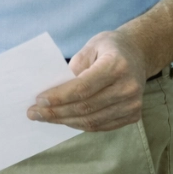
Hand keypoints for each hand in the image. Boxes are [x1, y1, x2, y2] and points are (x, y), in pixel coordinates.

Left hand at [28, 30, 150, 131]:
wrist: (138, 53)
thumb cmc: (109, 48)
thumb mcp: (89, 47)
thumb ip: (73, 69)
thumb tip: (51, 93)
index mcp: (117, 65)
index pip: (83, 88)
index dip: (59, 97)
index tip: (38, 100)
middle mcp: (128, 87)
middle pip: (85, 107)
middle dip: (56, 112)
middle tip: (34, 113)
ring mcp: (133, 104)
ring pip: (92, 121)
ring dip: (65, 121)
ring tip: (45, 118)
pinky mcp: (133, 115)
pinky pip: (101, 126)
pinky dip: (79, 124)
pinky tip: (64, 119)